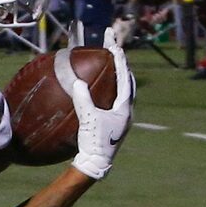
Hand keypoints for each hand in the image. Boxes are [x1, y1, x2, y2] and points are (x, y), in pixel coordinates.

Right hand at [59, 23, 138, 180]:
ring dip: (119, 72)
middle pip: (127, 78)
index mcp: (125, 107)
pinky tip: (104, 84)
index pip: (124, 76)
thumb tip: (77, 82)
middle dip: (121, 61)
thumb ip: (83, 100)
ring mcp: (123, 115)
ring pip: (124, 87)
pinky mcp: (116, 120)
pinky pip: (116, 96)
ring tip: (113, 59)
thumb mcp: (88, 119)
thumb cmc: (94, 142)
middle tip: (113, 46)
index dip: (119, 57)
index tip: (114, 42)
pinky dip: (112, 84)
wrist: (97, 164)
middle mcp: (128, 109)